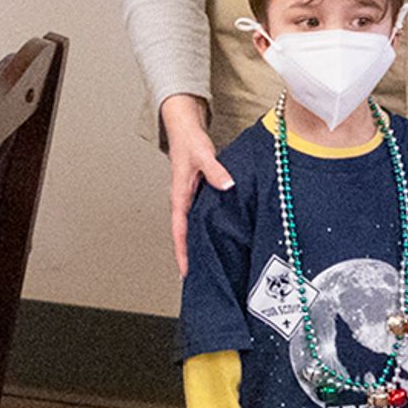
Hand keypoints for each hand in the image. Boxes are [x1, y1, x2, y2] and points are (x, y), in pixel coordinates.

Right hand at [161, 94, 234, 276]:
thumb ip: (215, 171)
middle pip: (184, 236)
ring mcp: (189, 198)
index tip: (186, 271)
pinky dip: (204, 231)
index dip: (183, 252)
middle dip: (189, 257)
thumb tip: (227, 185)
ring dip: (196, 246)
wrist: (183, 127)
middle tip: (197, 280)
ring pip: (191, 228)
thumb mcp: (203, 155)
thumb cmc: (189, 141)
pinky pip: (199, 218)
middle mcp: (183, 200)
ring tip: (206, 266)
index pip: (179, 231)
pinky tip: (215, 239)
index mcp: (179, 195)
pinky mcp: (197, 193)